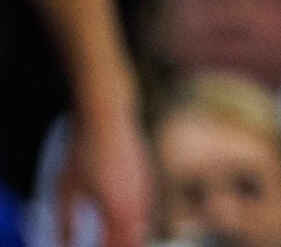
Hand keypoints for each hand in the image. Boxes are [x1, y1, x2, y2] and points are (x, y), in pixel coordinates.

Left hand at [56, 95, 150, 246]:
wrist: (108, 117)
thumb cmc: (84, 151)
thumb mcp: (66, 189)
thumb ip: (65, 222)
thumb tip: (64, 243)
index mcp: (117, 209)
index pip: (116, 245)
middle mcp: (137, 201)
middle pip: (135, 239)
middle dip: (122, 246)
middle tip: (107, 246)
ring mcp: (145, 187)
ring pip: (142, 223)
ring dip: (130, 235)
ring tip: (114, 240)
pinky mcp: (146, 176)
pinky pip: (145, 207)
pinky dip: (134, 220)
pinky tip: (123, 218)